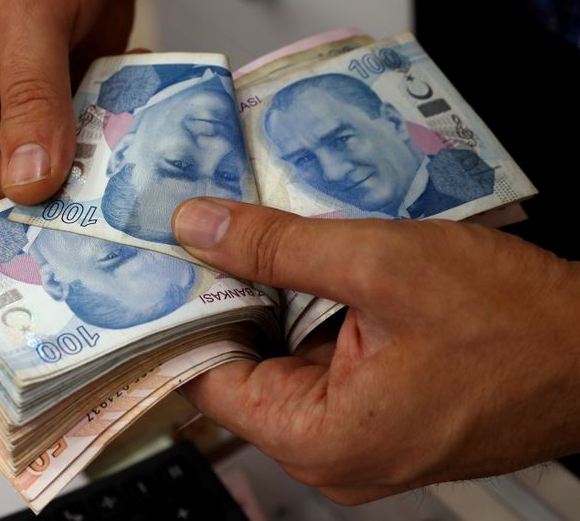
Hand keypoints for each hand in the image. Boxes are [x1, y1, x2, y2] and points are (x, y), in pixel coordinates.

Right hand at [0, 0, 134, 211]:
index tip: (68, 206)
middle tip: (104, 189)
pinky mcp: (64, 114)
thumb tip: (29, 178)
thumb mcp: (28, 15)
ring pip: (55, 177)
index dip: (17, 200)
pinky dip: (112, 146)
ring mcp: (24, 117)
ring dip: (94, 171)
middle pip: (11, 190)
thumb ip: (29, 94)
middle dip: (59, 193)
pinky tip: (129, 128)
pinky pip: (87, 151)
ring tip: (122, 151)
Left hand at [172, 197, 579, 503]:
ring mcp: (355, 438)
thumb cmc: (513, 322)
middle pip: (242, 369)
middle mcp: (330, 454)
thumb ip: (277, 247)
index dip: (185, 314)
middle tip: (216, 235)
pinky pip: (319, 364)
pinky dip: (312, 316)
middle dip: (232, 300)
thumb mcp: (381, 263)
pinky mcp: (378, 415)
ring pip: (281, 361)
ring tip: (270, 245)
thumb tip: (198, 228)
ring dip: (276, 303)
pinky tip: (319, 274)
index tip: (168, 261)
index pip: (207, 378)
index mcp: (318, 438)